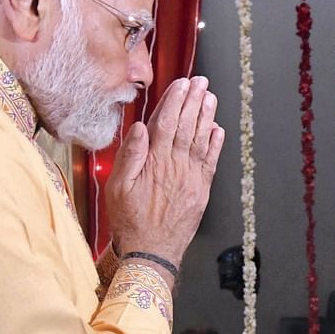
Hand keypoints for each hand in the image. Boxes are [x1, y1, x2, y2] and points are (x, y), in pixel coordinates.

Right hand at [105, 77, 224, 279]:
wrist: (151, 252)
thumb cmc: (129, 220)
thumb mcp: (117, 187)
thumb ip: (130, 156)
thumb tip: (140, 127)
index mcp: (154, 163)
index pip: (166, 123)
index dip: (175, 101)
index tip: (181, 83)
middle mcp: (176, 167)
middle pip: (186, 126)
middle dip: (193, 101)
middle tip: (201, 81)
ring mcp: (191, 178)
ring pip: (200, 140)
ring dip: (206, 116)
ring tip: (210, 97)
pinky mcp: (201, 191)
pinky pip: (210, 162)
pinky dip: (214, 144)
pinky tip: (217, 129)